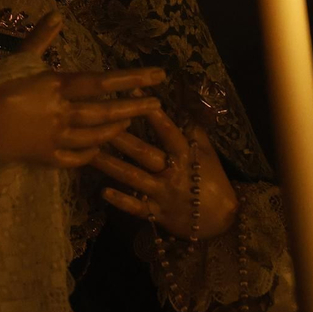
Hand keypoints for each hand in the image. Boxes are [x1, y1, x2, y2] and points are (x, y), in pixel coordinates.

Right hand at [0, 12, 165, 166]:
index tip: (157, 76)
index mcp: (57, 86)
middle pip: (105, 112)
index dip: (132, 79)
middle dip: (134, 108)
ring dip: (116, 130)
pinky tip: (98, 148)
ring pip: (95, 136)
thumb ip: (40, 39)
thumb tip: (56, 15)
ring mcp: (56, 138)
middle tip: (157, 105)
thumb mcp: (18, 59)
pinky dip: (90, 153)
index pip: (102, 82)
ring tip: (131, 123)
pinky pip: (76, 158)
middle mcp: (62, 113)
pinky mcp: (46, 157)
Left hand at [91, 105, 238, 240]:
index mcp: (186, 154)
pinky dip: (120, 201)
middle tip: (96, 123)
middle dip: (119, 137)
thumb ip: (193, 129)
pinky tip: (102, 191)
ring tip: (90, 152)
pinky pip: (136, 208)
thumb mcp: (208, 152)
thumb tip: (185, 101)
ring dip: (110, 165)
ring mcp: (163, 194)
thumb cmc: (212, 179)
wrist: (223, 219)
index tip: (132, 92)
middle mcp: (172, 172)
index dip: (150, 112)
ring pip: (133, 177)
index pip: (166, 129)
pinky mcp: (156, 214)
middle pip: (142, 152)